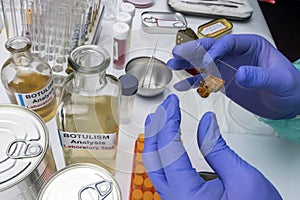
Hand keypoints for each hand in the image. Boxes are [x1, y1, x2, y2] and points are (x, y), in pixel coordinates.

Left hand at [143, 94, 281, 199]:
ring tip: (159, 120)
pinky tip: (168, 142)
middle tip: (163, 108)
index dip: (168, 122)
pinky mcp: (182, 199)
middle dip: (156, 128)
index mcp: (186, 196)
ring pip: (156, 166)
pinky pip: (165, 173)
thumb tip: (206, 122)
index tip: (172, 105)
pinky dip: (164, 152)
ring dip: (156, 139)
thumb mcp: (243, 179)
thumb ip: (219, 149)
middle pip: (154, 158)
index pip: (168, 149)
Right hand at [167, 34, 299, 118]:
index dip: (215, 50)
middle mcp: (236, 55)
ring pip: (204, 63)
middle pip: (210, 49)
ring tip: (174, 64)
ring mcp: (228, 69)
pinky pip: (205, 80)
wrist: (288, 104)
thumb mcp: (279, 80)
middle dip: (193, 50)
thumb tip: (241, 73)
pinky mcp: (224, 82)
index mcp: (251, 46)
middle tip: (179, 52)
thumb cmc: (290, 87)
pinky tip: (182, 84)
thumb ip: (260, 76)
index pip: (228, 43)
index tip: (207, 61)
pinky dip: (193, 82)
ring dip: (188, 63)